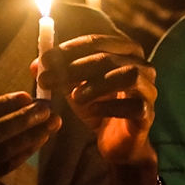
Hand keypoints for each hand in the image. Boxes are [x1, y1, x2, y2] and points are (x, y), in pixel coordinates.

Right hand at [0, 92, 61, 176]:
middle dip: (25, 118)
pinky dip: (26, 151)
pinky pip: (9, 163)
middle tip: (47, 108)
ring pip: (8, 148)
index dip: (7, 103)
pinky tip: (40, 140)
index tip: (26, 96)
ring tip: (52, 122)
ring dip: (32, 135)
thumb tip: (22, 98)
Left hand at [35, 34, 156, 165]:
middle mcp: (142, 65)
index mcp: (124, 51)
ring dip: (97, 84)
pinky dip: (110, 106)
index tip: (45, 60)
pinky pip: (134, 105)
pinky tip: (92, 111)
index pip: (97, 41)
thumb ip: (58, 74)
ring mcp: (148, 88)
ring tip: (74, 97)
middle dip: (74, 67)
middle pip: (108, 58)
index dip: (69, 49)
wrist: (116, 143)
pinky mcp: (148, 113)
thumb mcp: (73, 87)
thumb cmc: (97, 107)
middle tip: (48, 79)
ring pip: (127, 75)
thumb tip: (36, 65)